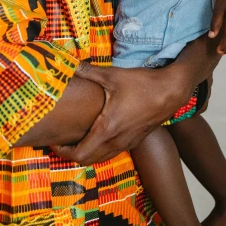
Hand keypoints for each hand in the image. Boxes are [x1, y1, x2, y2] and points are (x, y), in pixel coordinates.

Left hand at [52, 61, 192, 165]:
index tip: (54, 141)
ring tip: (75, 138)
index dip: (63, 151)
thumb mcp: (112, 75)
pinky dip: (99, 149)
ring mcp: (127, 143)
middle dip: (71, 154)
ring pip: (101, 158)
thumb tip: (70, 64)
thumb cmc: (141, 84)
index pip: (79, 154)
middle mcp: (116, 141)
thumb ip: (89, 72)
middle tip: (61, 141)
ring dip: (86, 153)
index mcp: (106, 129)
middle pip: (88, 161)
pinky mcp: (134, 140)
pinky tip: (96, 133)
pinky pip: (111, 152)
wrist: (171, 92)